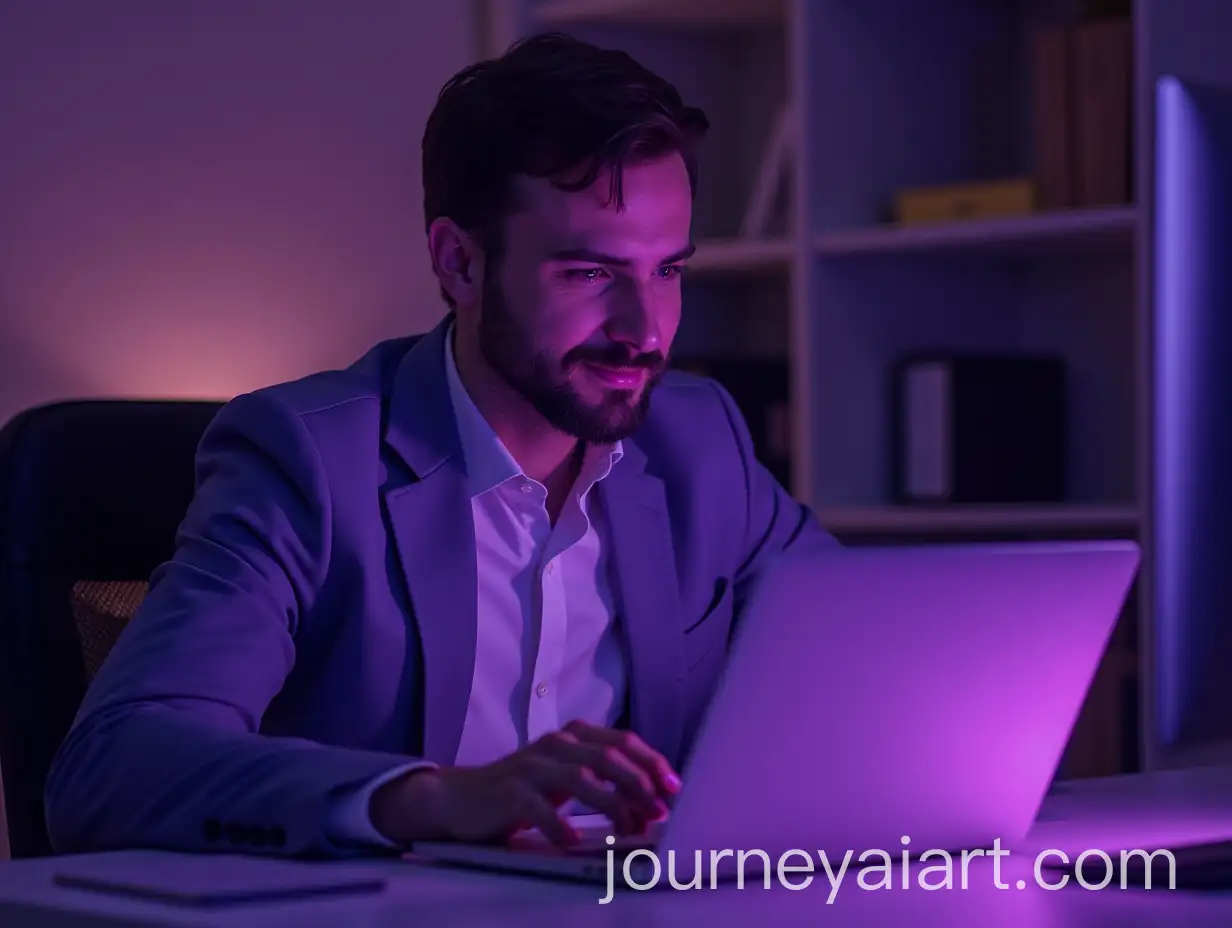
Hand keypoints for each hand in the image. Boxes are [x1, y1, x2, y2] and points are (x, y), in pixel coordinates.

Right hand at [372, 720, 680, 846]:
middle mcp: (555, 744)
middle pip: (607, 756)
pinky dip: (558, 824)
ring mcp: (531, 765)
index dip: (651, 762)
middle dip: (639, 783)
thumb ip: (602, 781)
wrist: (462, 798)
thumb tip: (649, 803)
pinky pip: (538, 806)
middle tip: (658, 810)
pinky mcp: (509, 791)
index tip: (673, 787)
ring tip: (628, 828)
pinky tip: (572, 839)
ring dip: (610, 804)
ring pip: (580, 777)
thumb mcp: (566, 778)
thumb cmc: (524, 790)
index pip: (622, 741)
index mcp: (574, 736)